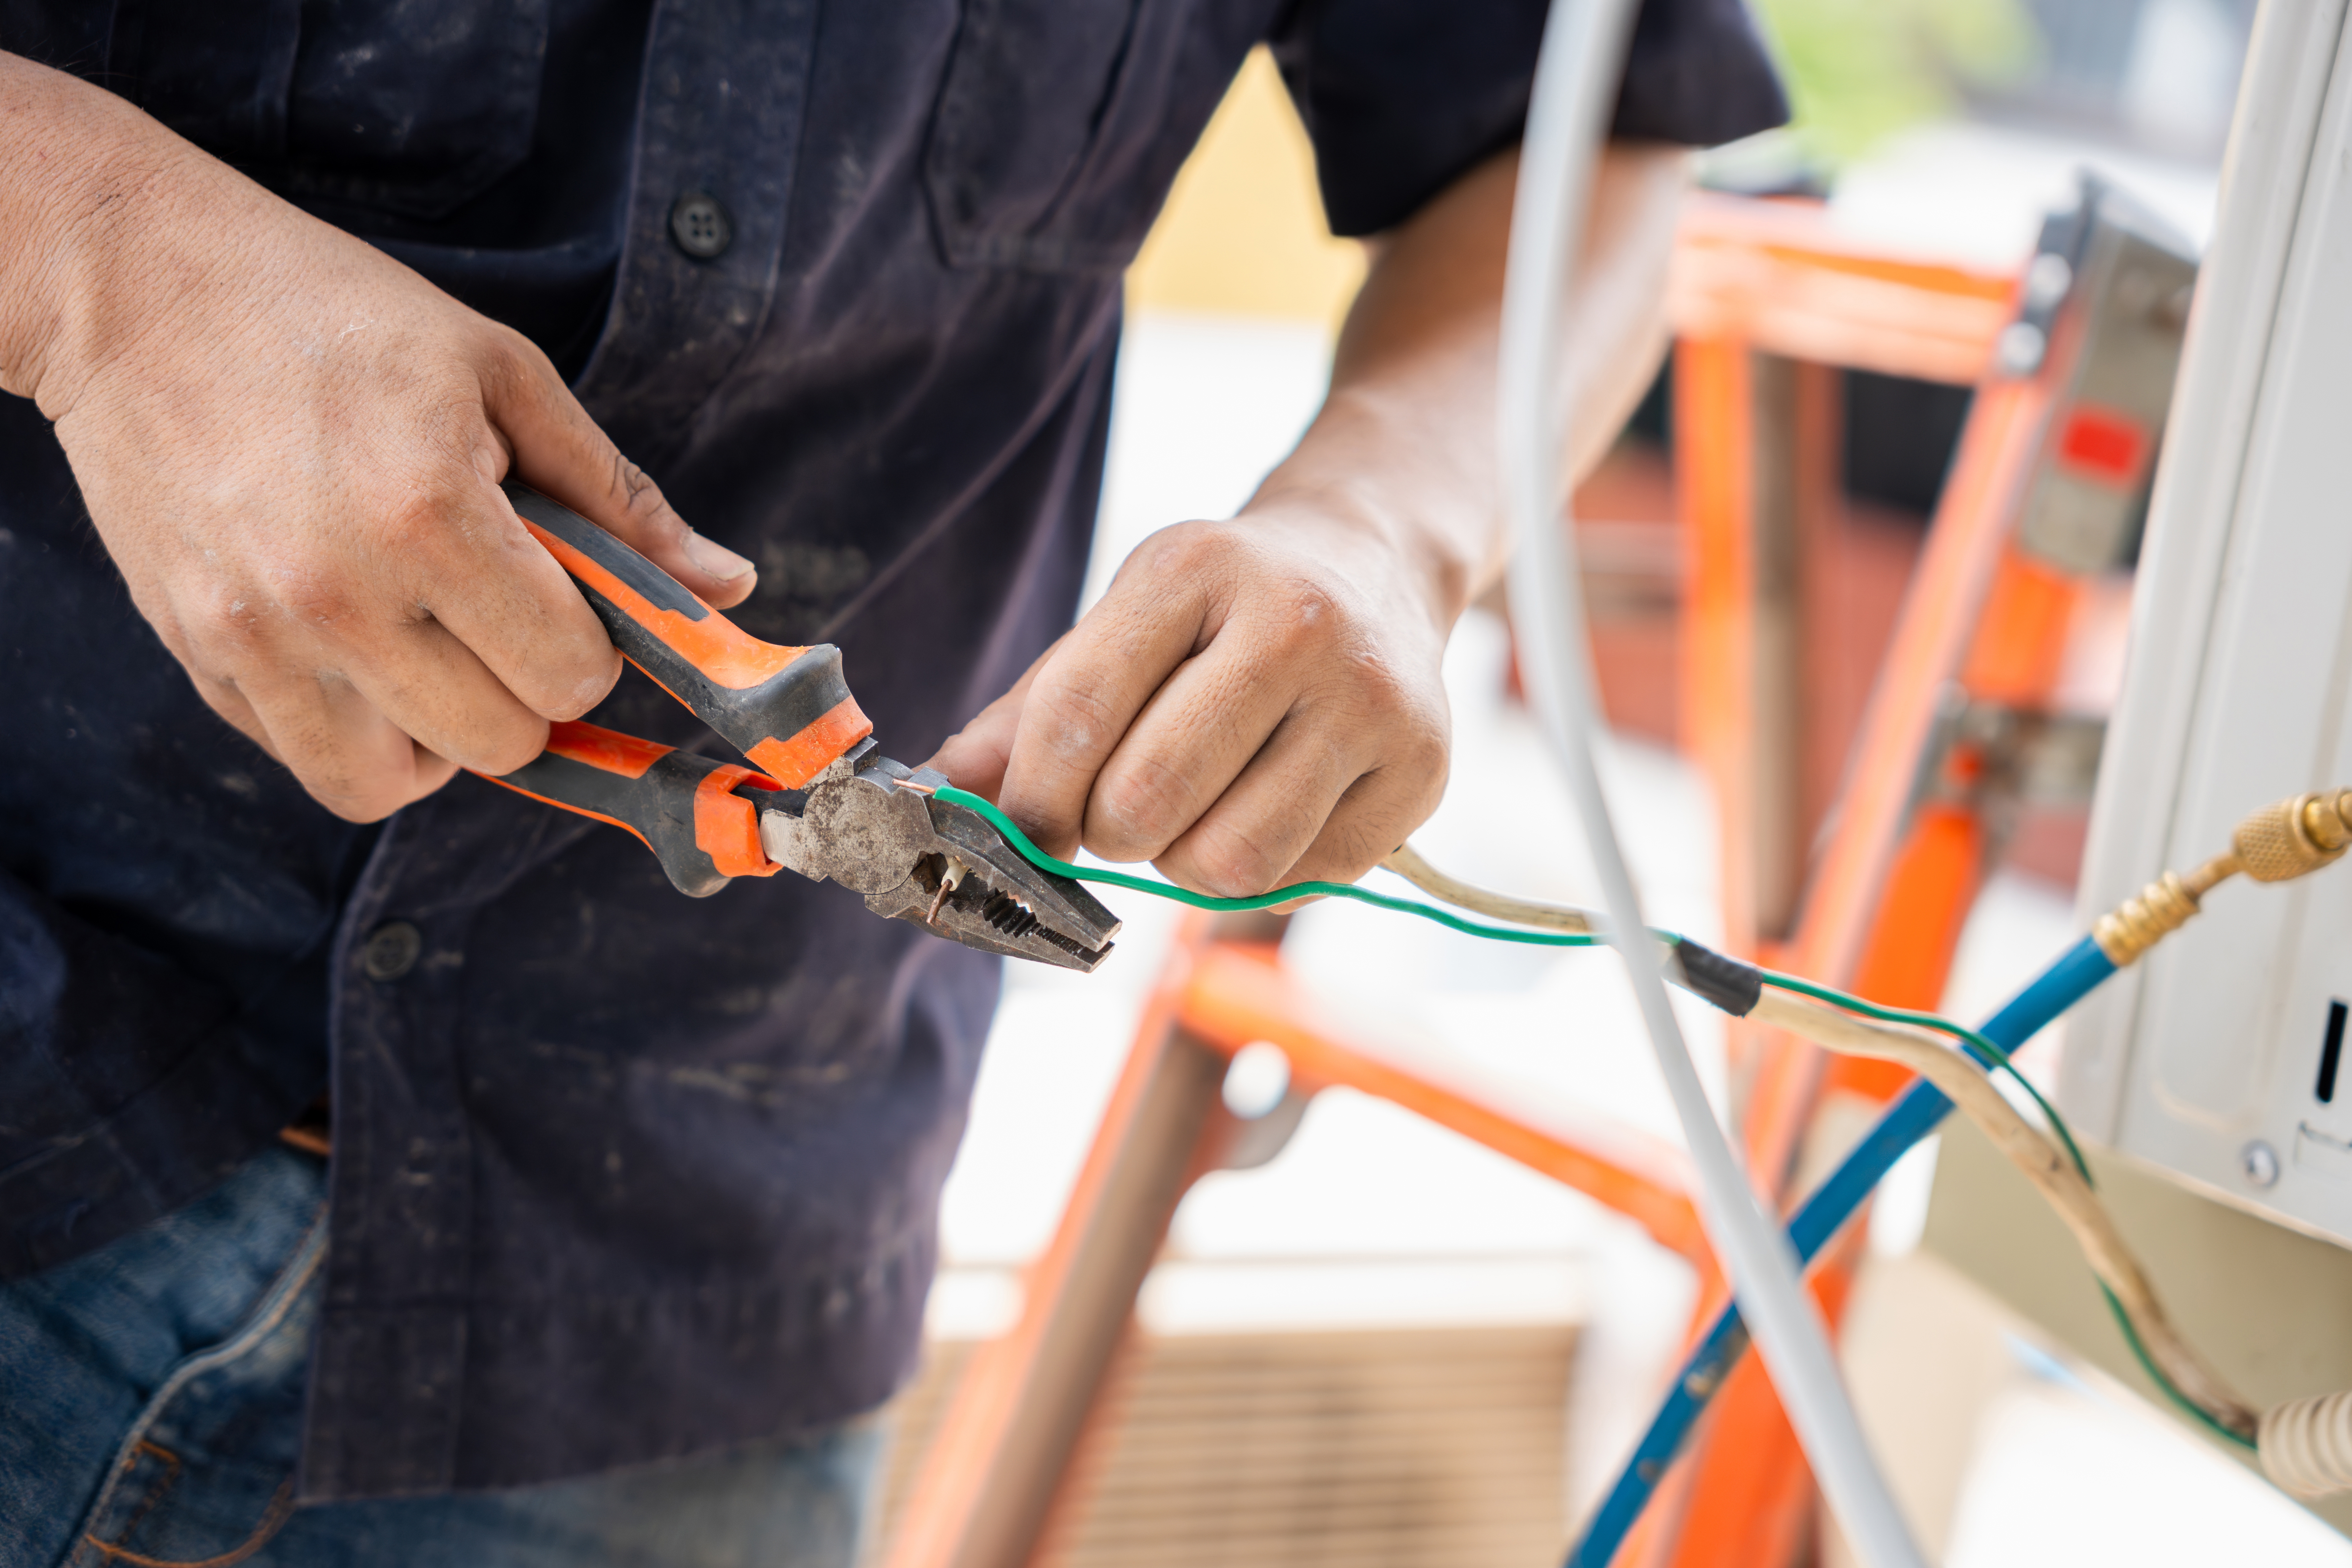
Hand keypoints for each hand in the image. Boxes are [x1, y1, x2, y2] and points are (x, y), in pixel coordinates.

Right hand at [0, 57, 755, 820]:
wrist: (141, 291)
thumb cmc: (336, 317)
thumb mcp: (503, 375)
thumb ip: (619, 499)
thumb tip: (729, 585)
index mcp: (427, 513)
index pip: (568, 671)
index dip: (591, 647)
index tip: (567, 600)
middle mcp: (337, 592)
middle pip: (498, 741)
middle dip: (525, 696)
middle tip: (501, 622)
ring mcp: (255, 634)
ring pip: (395, 782)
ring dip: (439, 737)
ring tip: (432, 652)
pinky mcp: (199, 653)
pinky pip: (309, 761)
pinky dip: (355, 734)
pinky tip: (359, 655)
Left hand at [928, 507, 1452, 894]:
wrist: (1373, 565)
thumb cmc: (1222, 609)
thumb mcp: (1123, 623)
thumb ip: (1029, 713)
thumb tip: (940, 793)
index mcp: (1195, 571)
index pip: (1076, 716)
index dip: (1031, 798)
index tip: (1030, 821)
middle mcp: (1295, 625)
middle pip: (1147, 800)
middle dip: (1111, 830)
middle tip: (1124, 809)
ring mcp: (1370, 700)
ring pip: (1229, 861)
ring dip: (1185, 864)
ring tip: (1198, 813)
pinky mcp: (1421, 772)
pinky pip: (1301, 883)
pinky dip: (1263, 874)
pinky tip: (1270, 810)